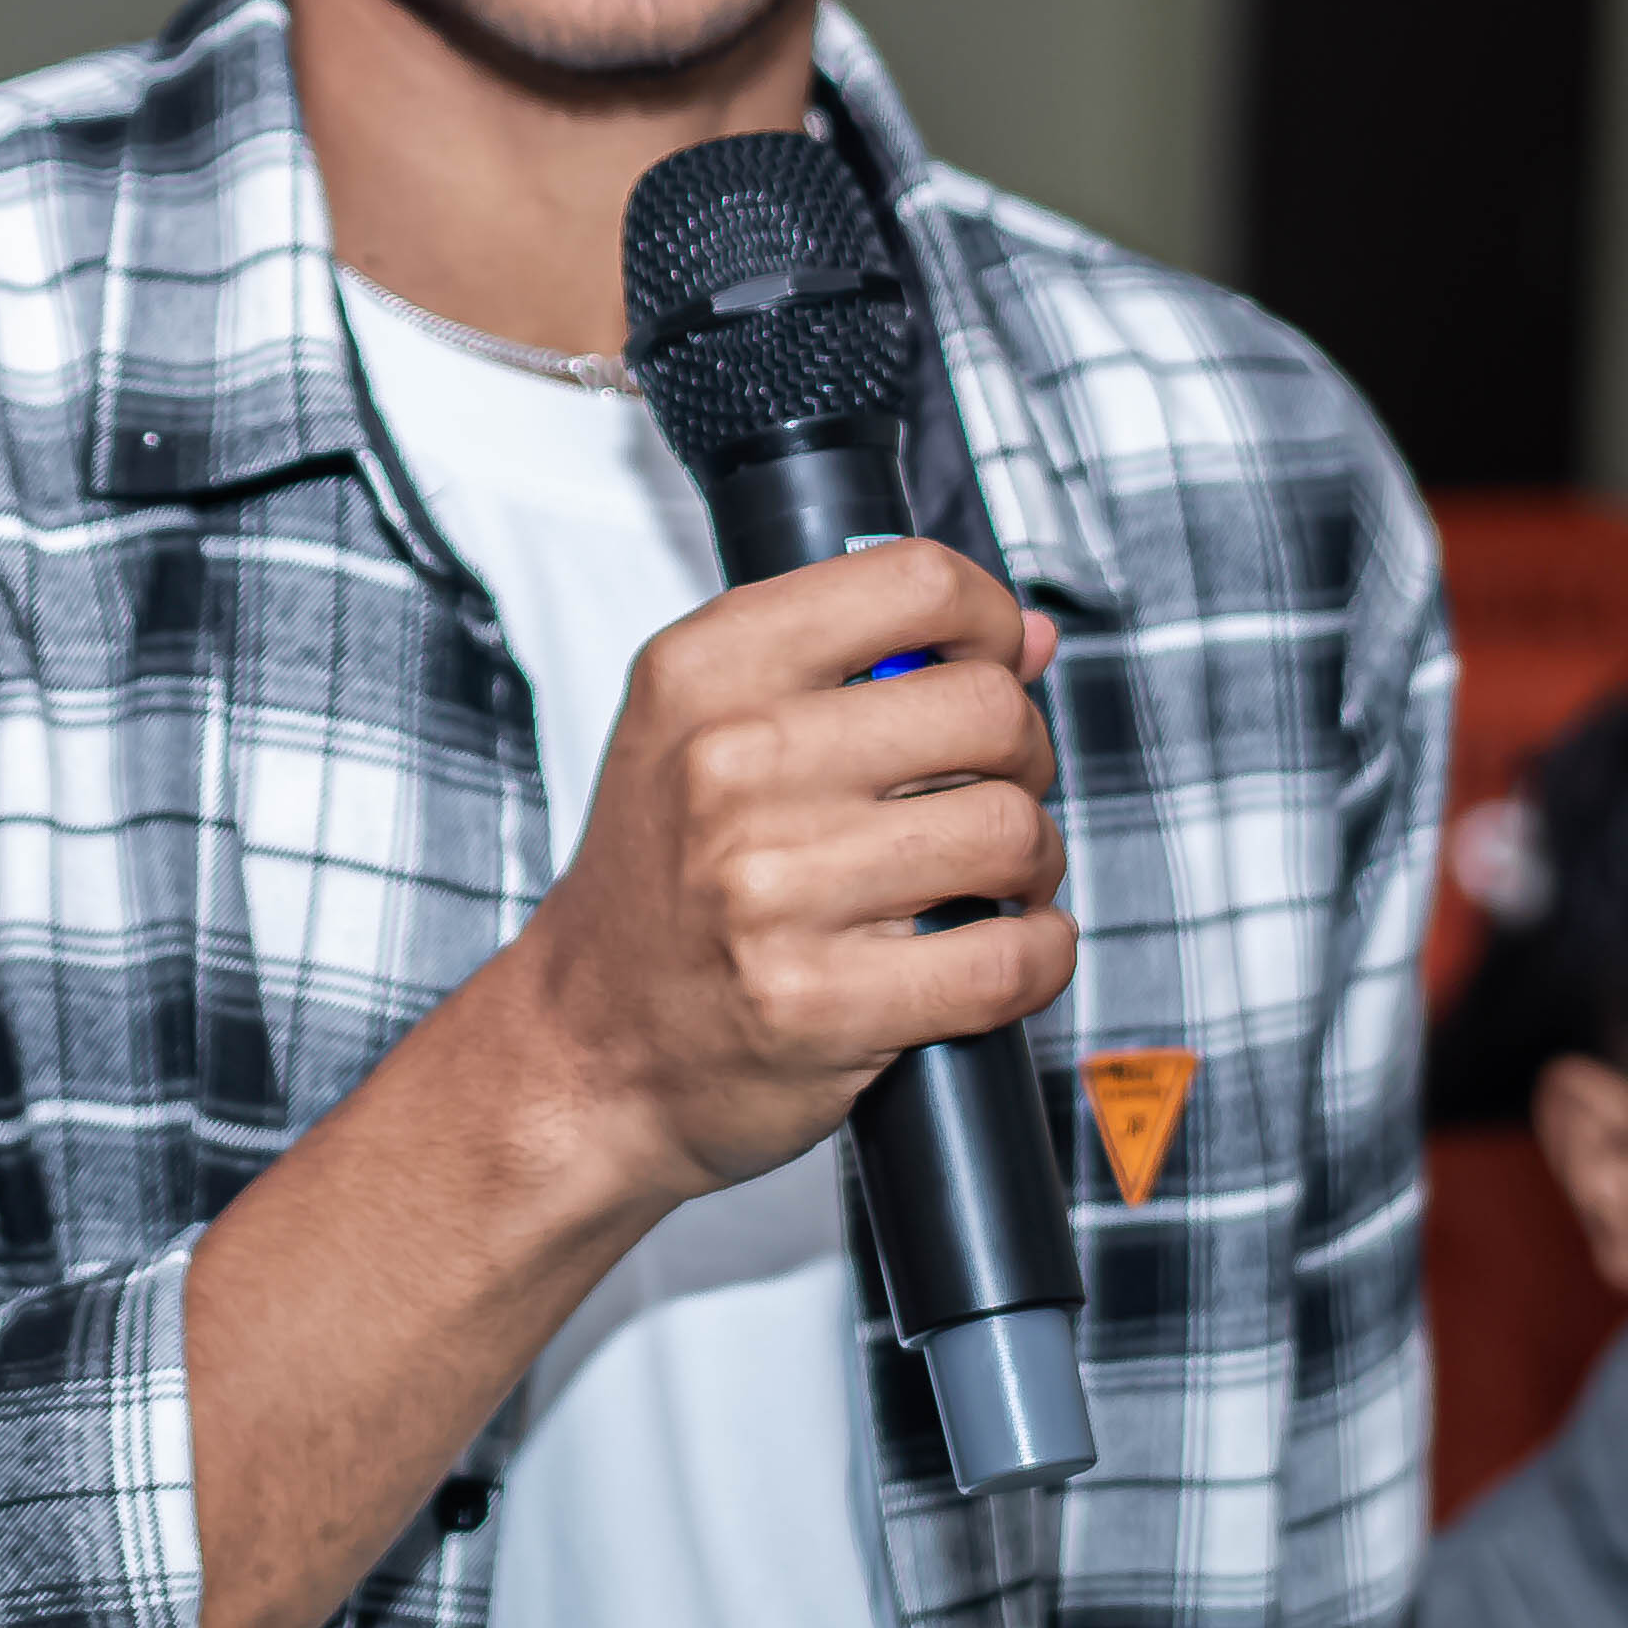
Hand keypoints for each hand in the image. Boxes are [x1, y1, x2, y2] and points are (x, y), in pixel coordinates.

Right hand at [500, 538, 1071, 1215]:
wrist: (589, 1045)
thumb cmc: (664, 883)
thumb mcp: (709, 730)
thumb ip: (863, 663)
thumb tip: (1034, 635)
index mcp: (705, 673)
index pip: (913, 582)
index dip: (988, 619)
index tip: (992, 661)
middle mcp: (732, 766)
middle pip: (989, 709)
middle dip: (1025, 753)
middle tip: (992, 788)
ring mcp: (773, 888)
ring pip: (1013, 832)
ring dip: (1034, 861)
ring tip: (990, 880)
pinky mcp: (821, 1001)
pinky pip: (1010, 958)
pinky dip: (1038, 955)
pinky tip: (1001, 949)